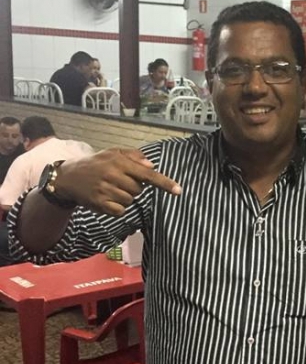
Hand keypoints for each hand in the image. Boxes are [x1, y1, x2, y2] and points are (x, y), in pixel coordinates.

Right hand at [56, 149, 180, 215]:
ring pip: (130, 200)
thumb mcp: (113, 152)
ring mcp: (106, 190)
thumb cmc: (96, 163)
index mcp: (119, 161)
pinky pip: (120, 210)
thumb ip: (134, 156)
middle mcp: (113, 175)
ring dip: (125, 197)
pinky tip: (107, 198)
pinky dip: (117, 207)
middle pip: (139, 190)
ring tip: (111, 188)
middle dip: (133, 187)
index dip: (164, 183)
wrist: (69, 177)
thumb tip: (151, 166)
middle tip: (119, 181)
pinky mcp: (100, 204)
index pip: (147, 174)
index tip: (178, 190)